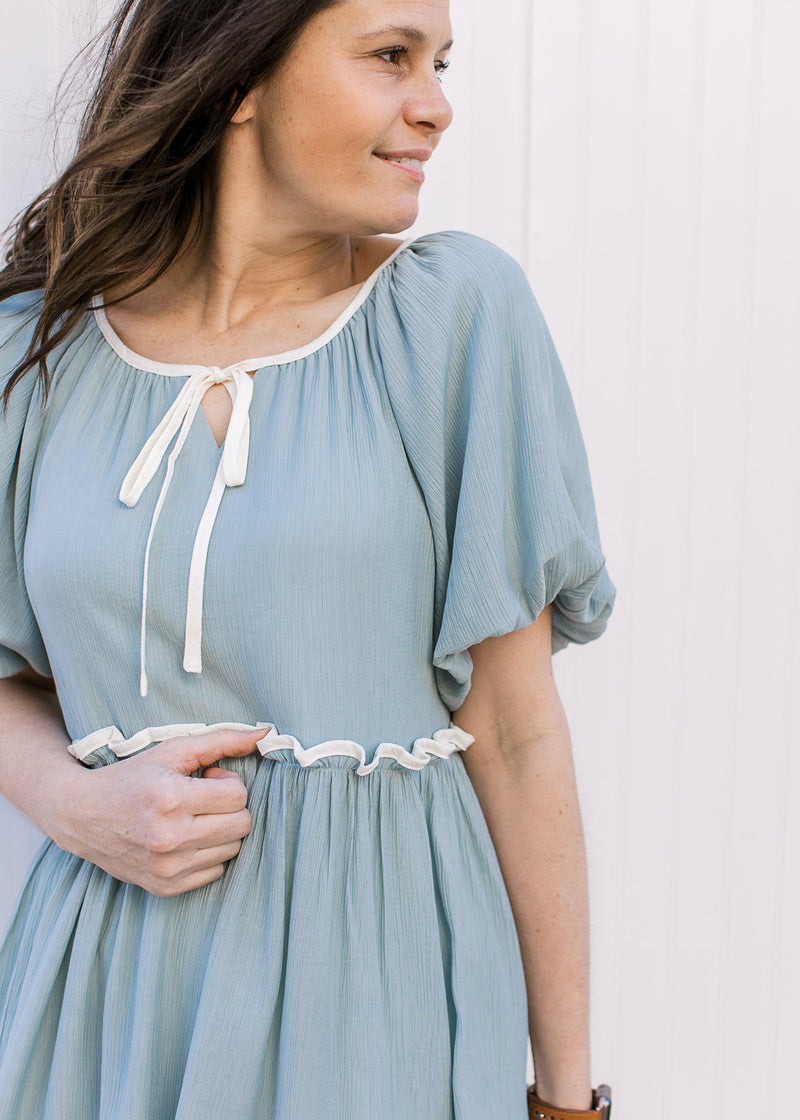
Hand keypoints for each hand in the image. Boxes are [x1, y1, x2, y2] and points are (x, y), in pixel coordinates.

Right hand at [49, 726, 263, 896]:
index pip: (238, 797)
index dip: (228, 784)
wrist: (82, 815)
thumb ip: (222, 739)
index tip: (208, 779)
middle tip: (203, 798)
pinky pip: (216, 872)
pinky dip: (208, 854)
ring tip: (193, 817)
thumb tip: (266, 732)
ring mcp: (167, 867)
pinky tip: (185, 839)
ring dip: (221, 831)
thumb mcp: (173, 750)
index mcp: (171, 798)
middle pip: (242, 825)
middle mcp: (169, 837)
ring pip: (232, 849)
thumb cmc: (133, 777)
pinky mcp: (165, 887)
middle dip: (230, 807)